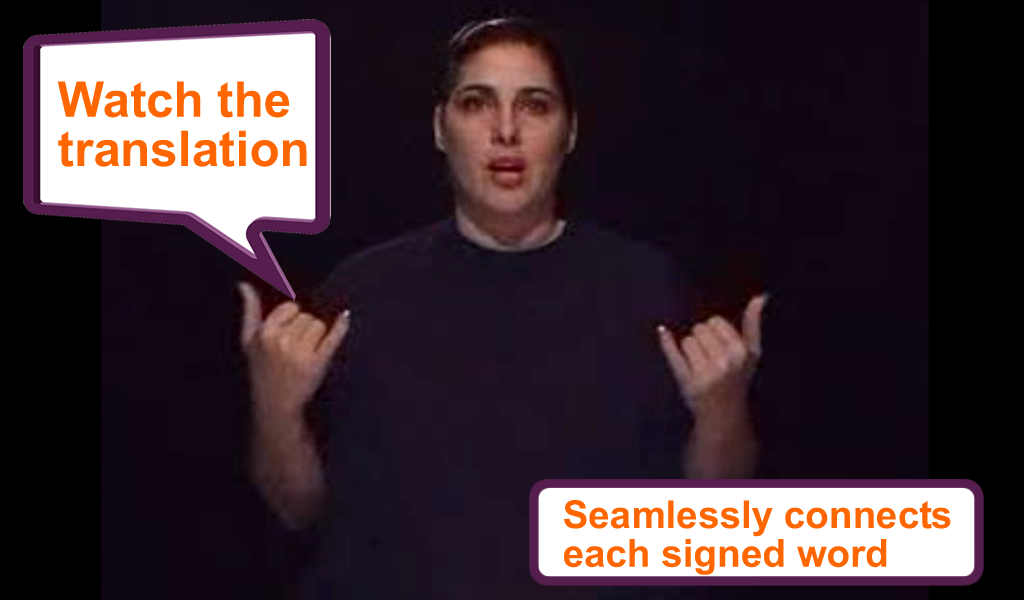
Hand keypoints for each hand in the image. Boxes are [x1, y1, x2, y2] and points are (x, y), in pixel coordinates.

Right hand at [238, 281, 350, 415]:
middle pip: (306, 316)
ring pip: (319, 325)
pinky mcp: (318, 363)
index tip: (288, 333)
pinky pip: (334, 336)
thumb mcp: (249, 340)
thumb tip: (243, 284)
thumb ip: (249, 310)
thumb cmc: (262, 369)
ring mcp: (300, 352)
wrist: (275, 403)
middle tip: (295, 348)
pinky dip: (341, 326)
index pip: (290, 307)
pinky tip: (345, 317)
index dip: (291, 317)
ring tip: (305, 352)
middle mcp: (281, 341)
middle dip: (304, 328)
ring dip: (317, 335)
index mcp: (264, 333)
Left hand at [657, 294, 766, 417]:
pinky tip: (663, 332)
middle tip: (709, 357)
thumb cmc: (738, 378)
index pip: (715, 322)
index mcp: (742, 351)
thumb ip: (754, 324)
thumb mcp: (752, 353)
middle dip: (702, 339)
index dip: (715, 332)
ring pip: (687, 340)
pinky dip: (667, 342)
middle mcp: (725, 362)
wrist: (724, 413)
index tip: (719, 345)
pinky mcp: (687, 381)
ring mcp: (705, 373)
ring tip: (700, 364)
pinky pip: (672, 351)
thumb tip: (761, 296)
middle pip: (700, 329)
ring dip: (689, 349)